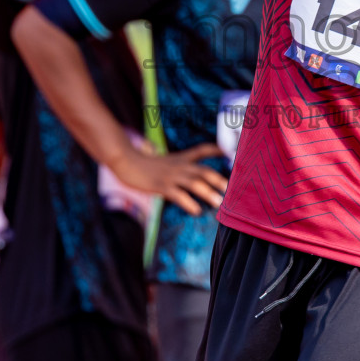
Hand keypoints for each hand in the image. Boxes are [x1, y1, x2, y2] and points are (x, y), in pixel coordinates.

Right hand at [111, 143, 226, 215]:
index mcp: (181, 158)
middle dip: (219, 179)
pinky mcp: (161, 186)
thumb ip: (181, 168)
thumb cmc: (147, 166)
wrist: (127, 162)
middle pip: (203, 170)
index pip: (203, 150)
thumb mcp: (167, 163)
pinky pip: (178, 195)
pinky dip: (188, 203)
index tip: (233, 155)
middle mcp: (179, 165)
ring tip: (219, 203)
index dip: (218, 150)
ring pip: (194, 183)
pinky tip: (196, 210)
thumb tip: (196, 179)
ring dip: (208, 192)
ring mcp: (171, 176)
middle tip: (231, 189)